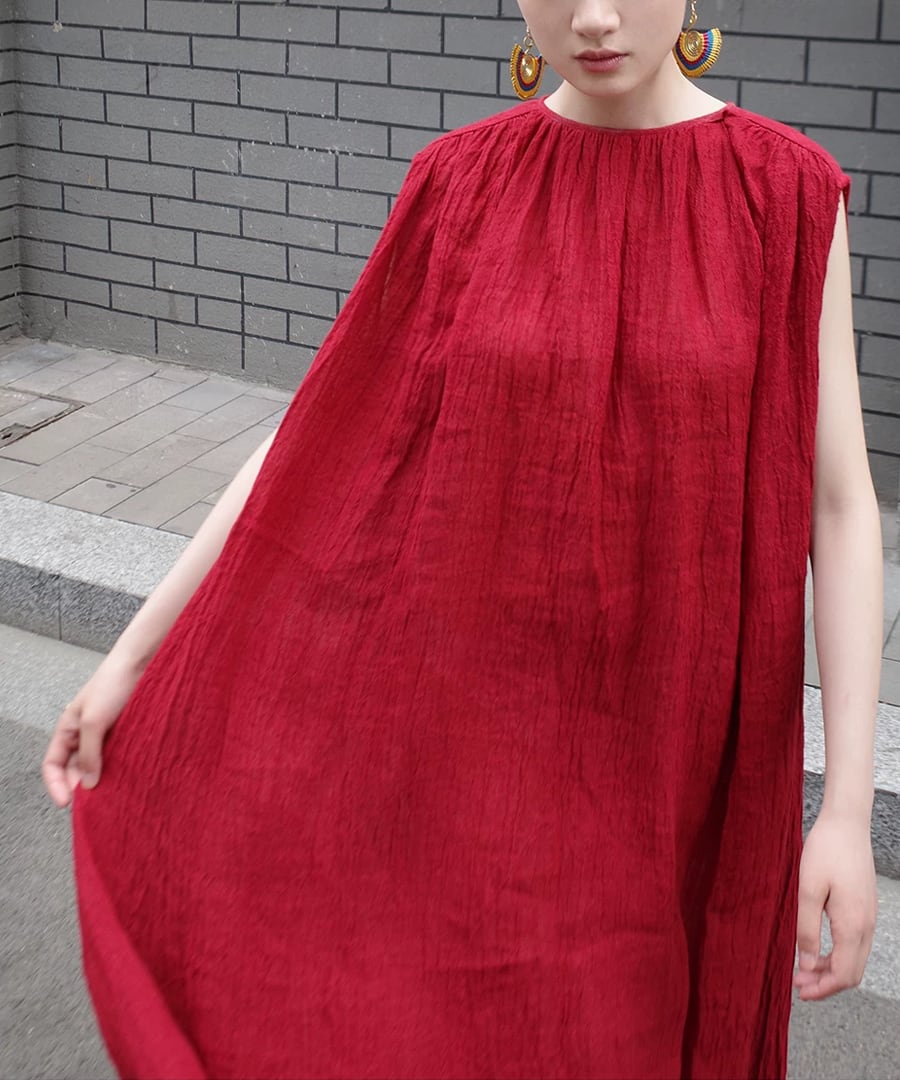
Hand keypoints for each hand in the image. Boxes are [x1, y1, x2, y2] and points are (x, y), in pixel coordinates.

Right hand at [41, 654, 143, 807]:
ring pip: (98, 764)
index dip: (56, 785)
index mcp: (68, 729)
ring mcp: (105, 733)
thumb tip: (87, 783)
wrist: (142, 662)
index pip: (52, 765)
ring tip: (111, 792)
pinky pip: (117, 756)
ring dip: (102, 779)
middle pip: (75, 769)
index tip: (67, 803)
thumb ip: (89, 753)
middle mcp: (84, 733)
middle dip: (80, 786)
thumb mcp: (94, 721)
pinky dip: (119, 768)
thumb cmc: (113, 682)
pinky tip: (127, 776)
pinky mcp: (124, 732)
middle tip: (94, 802)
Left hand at [793, 809, 876, 1000]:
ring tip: (803, 967)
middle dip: (826, 983)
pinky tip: (816, 947)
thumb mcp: (807, 890)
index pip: (843, 975)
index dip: (822, 989)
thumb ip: (807, 930)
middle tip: (798, 983)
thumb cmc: (825, 851)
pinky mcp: (865, 908)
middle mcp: (866, 925)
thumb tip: (806, 964)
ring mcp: (869, 917)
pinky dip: (837, 953)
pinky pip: (855, 942)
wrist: (846, 824)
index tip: (799, 991)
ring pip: (854, 958)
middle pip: (852, 972)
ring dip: (831, 968)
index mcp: (853, 925)